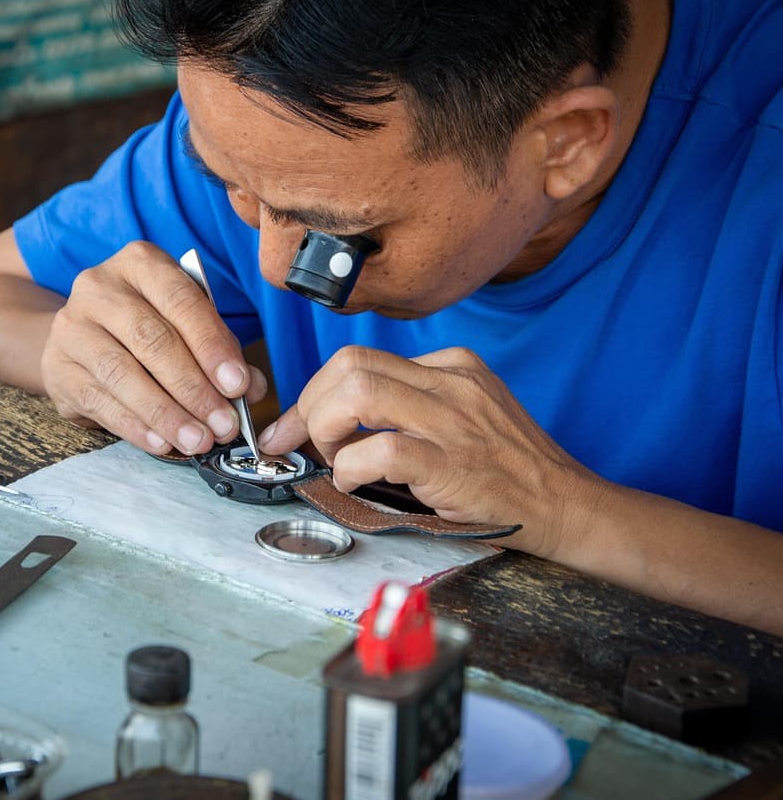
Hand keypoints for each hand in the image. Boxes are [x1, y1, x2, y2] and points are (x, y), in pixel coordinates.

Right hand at [41, 241, 266, 454]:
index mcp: (140, 263)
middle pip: (152, 339)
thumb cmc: (144, 327)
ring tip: (197, 440)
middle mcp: (99, 287)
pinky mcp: (57, 367)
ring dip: (166, 413)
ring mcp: (72, 326)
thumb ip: (219, 350)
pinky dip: (134, 426)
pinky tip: (161, 442)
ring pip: (123, 373)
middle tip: (223, 424)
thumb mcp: (184, 324)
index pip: (182, 301)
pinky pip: (100, 400)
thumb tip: (249, 389)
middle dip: (193, 387)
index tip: (238, 385)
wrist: (80, 337)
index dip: (212, 345)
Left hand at [259, 345, 607, 557]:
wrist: (568, 505)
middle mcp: (449, 382)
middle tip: (303, 444)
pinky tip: (356, 483)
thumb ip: (410, 406)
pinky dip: (351, 468)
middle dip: (309, 406)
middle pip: (348, 364)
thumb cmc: (509, 470)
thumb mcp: (466, 413)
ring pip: (357, 393)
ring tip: (335, 460)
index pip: (359, 359)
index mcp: (451, 365)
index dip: (315, 392)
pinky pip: (381, 449)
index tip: (297, 425)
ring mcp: (452, 419)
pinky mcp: (452, 462)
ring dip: (325, 430)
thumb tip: (335, 419)